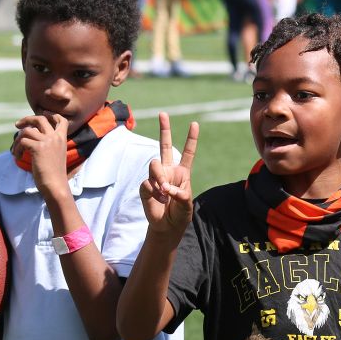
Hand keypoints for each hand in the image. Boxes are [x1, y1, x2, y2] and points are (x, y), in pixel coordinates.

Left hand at [13, 114, 69, 193]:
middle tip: (17, 124)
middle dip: (27, 119)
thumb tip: (32, 135)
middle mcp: (56, 137)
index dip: (51, 114)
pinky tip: (17, 156)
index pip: (61, 120)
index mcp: (62, 139)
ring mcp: (47, 141)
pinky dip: (17, 148)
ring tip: (15, 149)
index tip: (43, 114)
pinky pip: (22, 141)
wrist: (55, 185)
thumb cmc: (54, 174)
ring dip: (18, 139)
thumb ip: (48, 144)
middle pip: (40, 119)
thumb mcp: (55, 155)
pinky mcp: (38, 148)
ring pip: (27, 130)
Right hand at [141, 112, 198, 235]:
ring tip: (165, 193)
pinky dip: (155, 192)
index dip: (191, 139)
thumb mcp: (187, 204)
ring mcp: (156, 177)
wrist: (166, 226)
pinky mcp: (146, 186)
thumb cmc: (180, 214)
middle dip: (164, 129)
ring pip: (154, 165)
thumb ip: (181, 194)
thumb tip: (167, 188)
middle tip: (163, 113)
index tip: (194, 124)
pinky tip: (159, 199)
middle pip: (164, 145)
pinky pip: (148, 183)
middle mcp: (168, 171)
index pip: (187, 153)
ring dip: (160, 178)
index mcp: (182, 172)